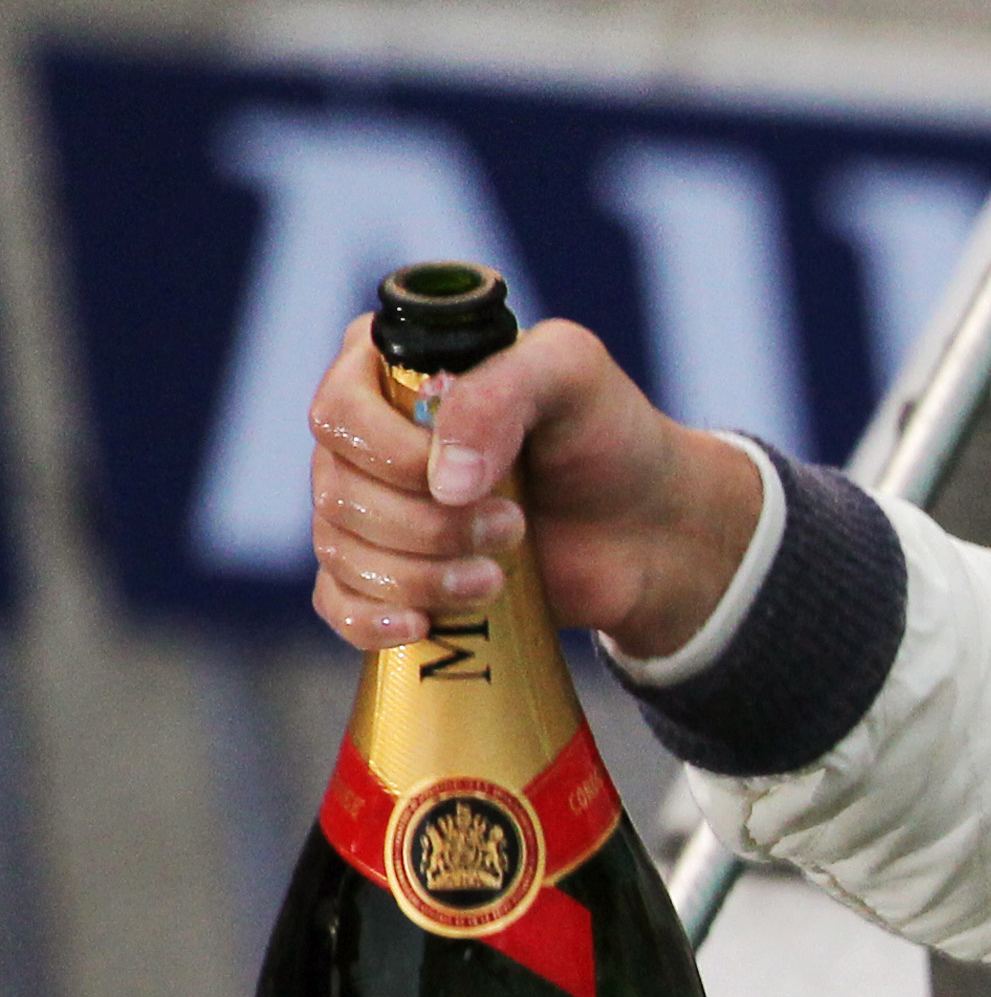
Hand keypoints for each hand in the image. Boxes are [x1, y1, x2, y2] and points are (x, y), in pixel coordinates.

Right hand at [306, 315, 767, 665]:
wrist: (646, 527)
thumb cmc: (606, 435)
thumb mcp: (571, 373)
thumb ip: (501, 392)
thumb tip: (443, 481)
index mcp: (390, 371)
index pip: (337, 411)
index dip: (393, 455)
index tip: (471, 481)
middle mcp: (366, 438)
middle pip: (337, 490)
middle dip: (427, 524)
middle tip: (514, 525)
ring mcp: (370, 507)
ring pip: (340, 550)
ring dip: (419, 575)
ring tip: (497, 576)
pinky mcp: (387, 572)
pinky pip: (337, 602)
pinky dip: (369, 620)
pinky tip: (420, 625)